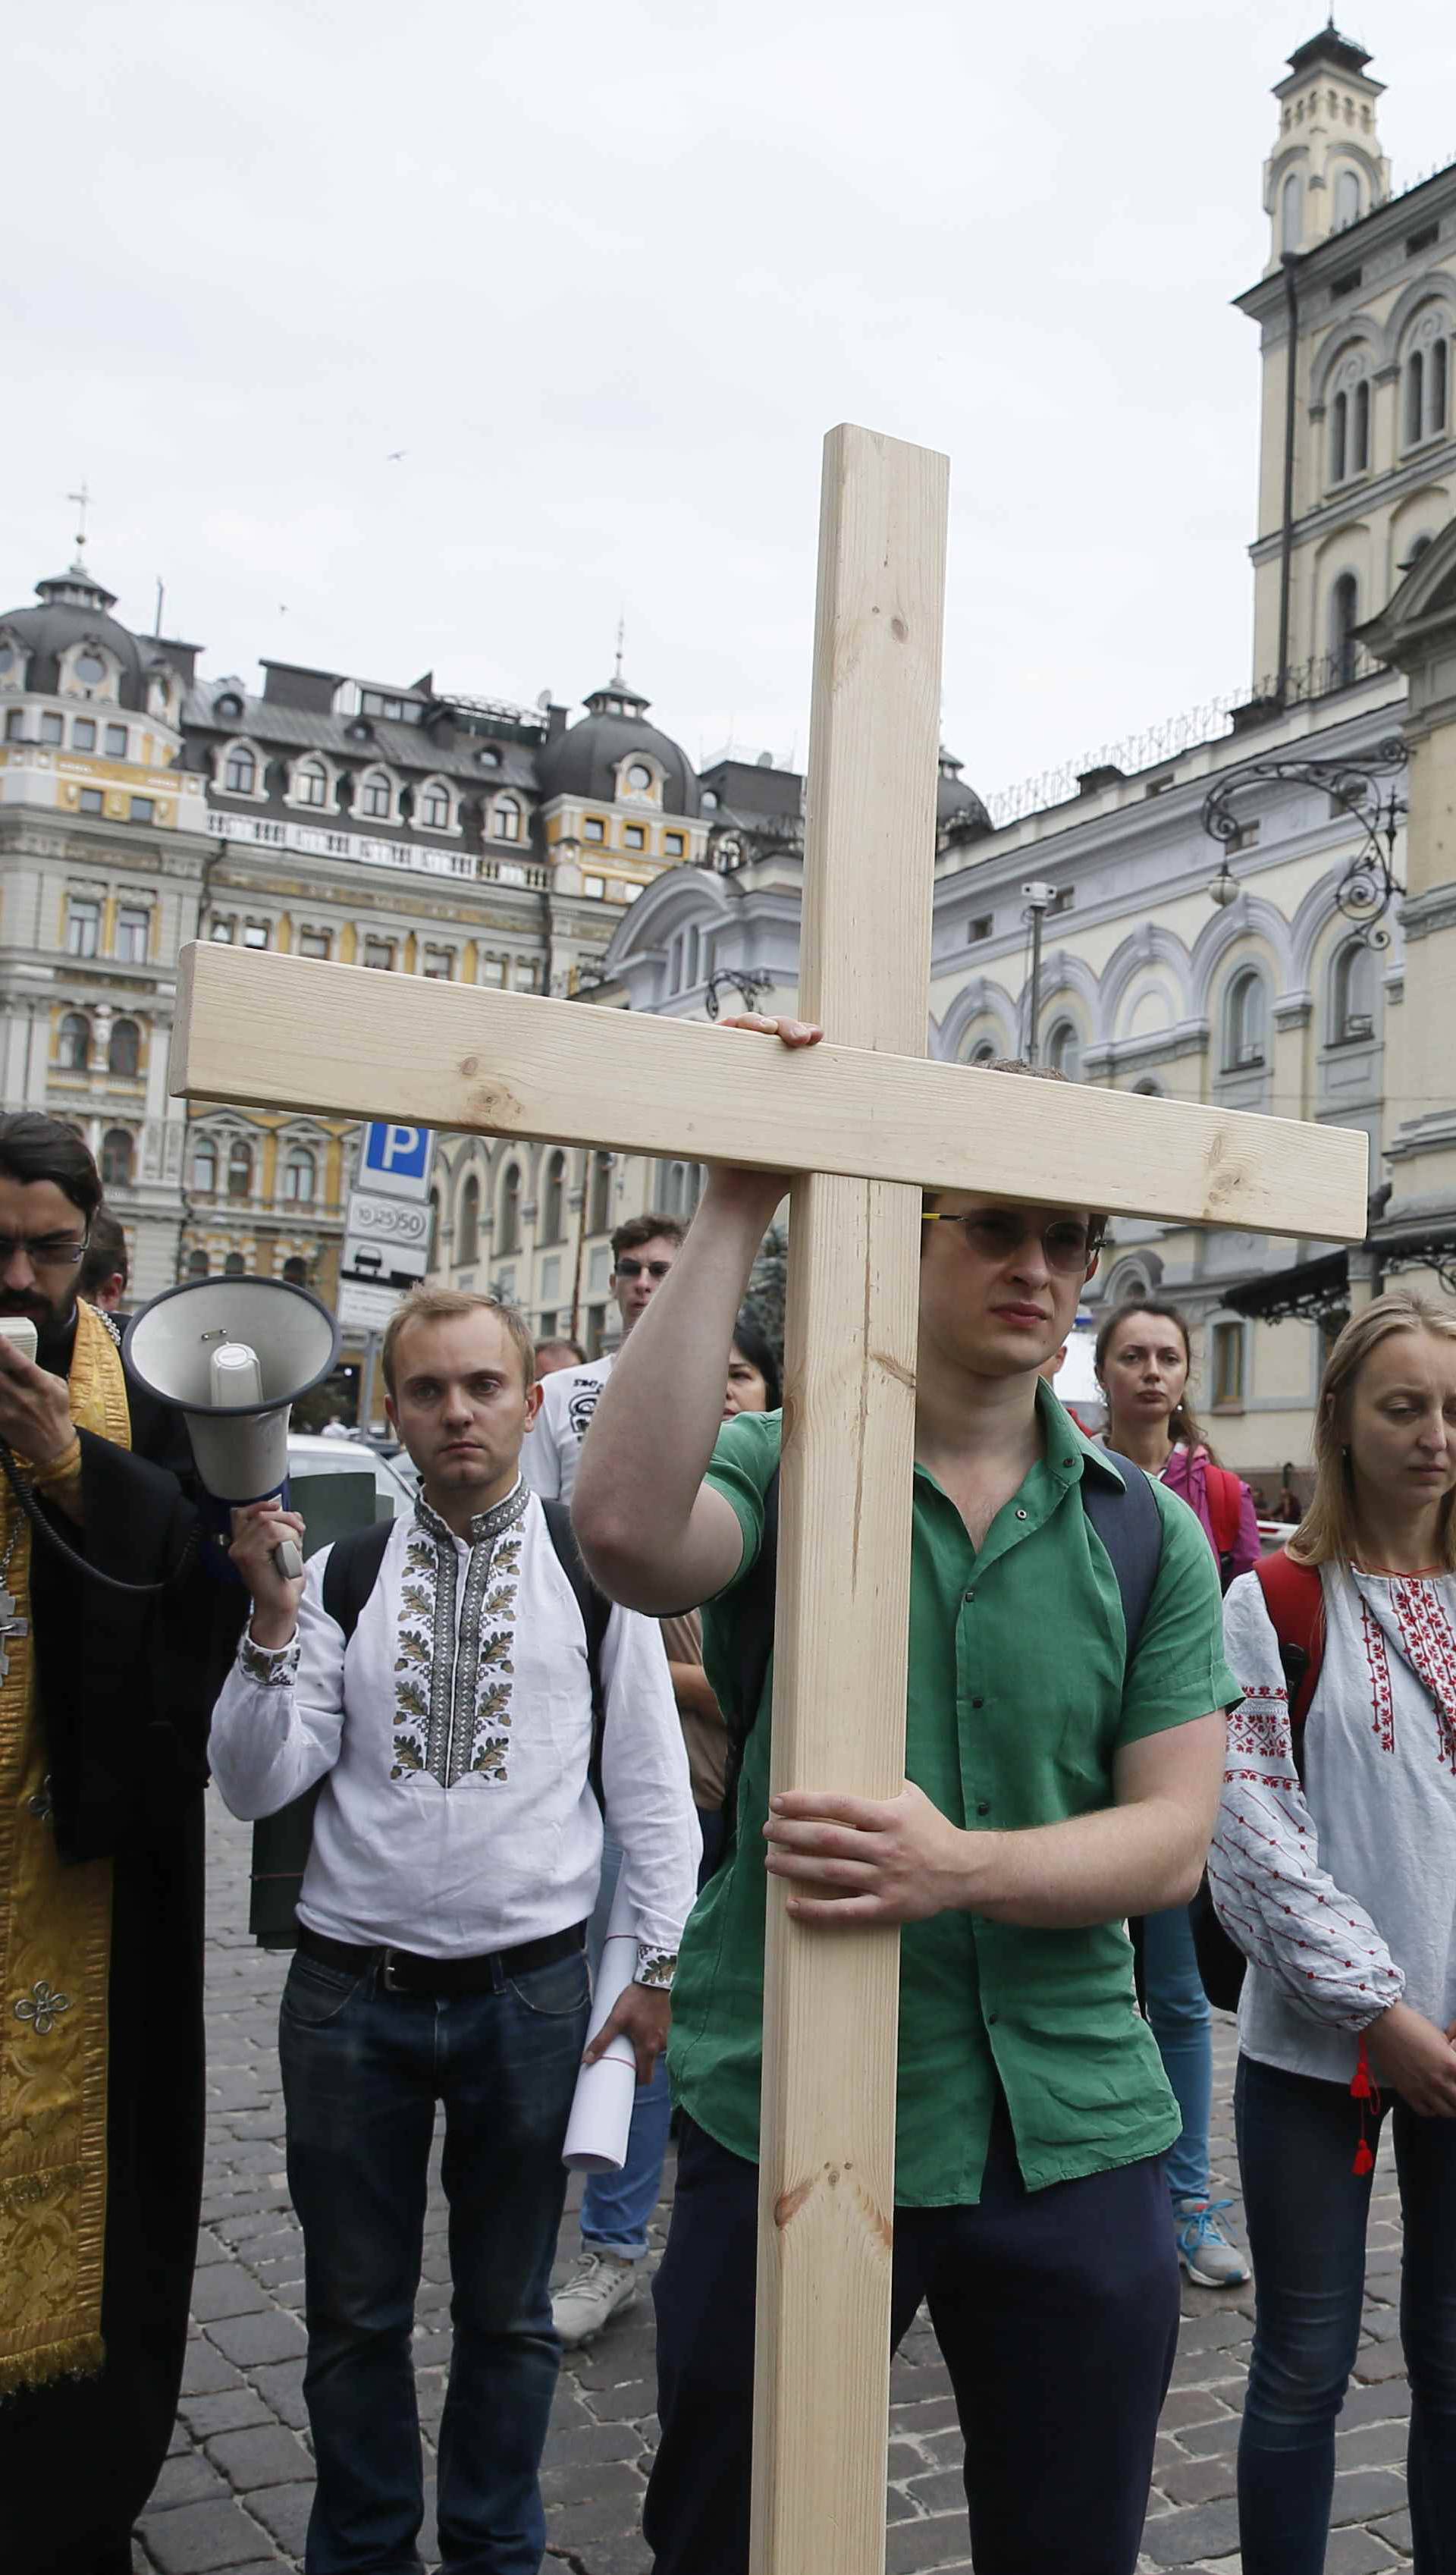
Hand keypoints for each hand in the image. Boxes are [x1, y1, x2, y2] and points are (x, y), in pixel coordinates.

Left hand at [0, 1337, 75, 1467]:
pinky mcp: (0, 1422)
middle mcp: (24, 1397)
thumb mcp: (59, 1387)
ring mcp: (9, 1411)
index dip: (5, 1348)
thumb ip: (39, 1371)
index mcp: (41, 1385)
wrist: (54, 1447)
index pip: (20, 1363)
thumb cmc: (57, 1412)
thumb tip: (18, 1357)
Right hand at [228, 1501, 306, 1646]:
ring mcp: (241, 1551)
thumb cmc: (283, 1583)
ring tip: (292, 1549)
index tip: (277, 1505)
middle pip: (262, 1515)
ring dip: (289, 1532)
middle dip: (287, 1519)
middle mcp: (238, 1546)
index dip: (261, 1506)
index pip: (243, 1514)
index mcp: (243, 1544)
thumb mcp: (285, 1549)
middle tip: (298, 1534)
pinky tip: (289, 1555)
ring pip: (269, 1522)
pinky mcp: (249, 1556)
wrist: (279, 1606)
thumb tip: (289, 1513)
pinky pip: (273, 1533)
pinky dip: (288, 1540)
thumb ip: (283, 1530)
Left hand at [586, 1981, 670, 2084]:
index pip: (645, 2077)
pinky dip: (653, 2038)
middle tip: (626, 2056)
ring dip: (646, 2049)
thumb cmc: (636, 1999)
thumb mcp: (616, 2019)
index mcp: (648, 2048)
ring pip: (655, 2052)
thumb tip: (587, 2059)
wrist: (655, 1981)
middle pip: (650, 2066)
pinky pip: (661, 2040)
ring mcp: (668, 2036)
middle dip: (639, 2066)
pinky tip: (645, 2027)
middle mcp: (661, 2046)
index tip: (626, 2077)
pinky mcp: (671, 2026)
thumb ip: (602, 2040)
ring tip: (634, 2038)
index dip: (635, 2082)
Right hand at [703, 1015, 824, 1231]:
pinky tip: (741, 1032)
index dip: (805, 1032)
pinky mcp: (709, 1077)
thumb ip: (832, 1113)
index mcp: (786, 1080)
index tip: (818, 1037)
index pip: (794, 1044)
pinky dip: (726, 1029)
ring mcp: (733, 1072)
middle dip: (788, 1027)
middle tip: (802, 1039)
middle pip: (771, 1033)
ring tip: (770, 1031)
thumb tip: (877, 1102)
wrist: (747, 1194)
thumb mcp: (815, 1133)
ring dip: (757, 1022)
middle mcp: (759, 1072)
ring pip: (742, 1031)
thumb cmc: (782, 1169)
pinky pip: (713, 1042)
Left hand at [763, 1779, 979, 1925]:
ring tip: (770, 1861)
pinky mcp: (887, 1908)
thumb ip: (882, 1784)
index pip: (839, 1806)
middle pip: (829, 1840)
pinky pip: (846, 1911)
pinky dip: (817, 1910)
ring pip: (832, 1873)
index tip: (778, 1802)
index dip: (805, 1803)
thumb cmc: (932, 1829)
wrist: (964, 1871)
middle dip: (791, 1834)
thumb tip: (847, 1762)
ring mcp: (886, 1880)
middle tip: (766, 1831)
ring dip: (796, 1867)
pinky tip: (792, 1905)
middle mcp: (886, 1848)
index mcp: (890, 1817)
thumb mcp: (913, 1797)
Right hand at [1368, 2000, 1455, 2117]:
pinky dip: (1432, 2109)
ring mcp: (1424, 2090)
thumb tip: (1453, 2065)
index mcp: (1452, 2065)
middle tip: (1454, 2091)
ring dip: (1449, 2106)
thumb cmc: (1413, 2025)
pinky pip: (1425, 2112)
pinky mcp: (1408, 2093)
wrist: (1384, 2025)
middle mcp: (1441, 2081)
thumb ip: (1451, 2056)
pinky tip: (1431, 2101)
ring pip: (1446, 2112)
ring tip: (1446, 2099)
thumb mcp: (1441, 2038)